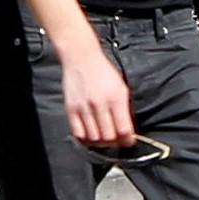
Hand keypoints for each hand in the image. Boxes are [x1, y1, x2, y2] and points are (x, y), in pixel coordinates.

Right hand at [58, 32, 135, 149]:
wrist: (81, 57)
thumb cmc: (102, 71)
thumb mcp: (121, 88)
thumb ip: (124, 110)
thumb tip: (126, 130)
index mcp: (116, 98)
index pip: (124, 130)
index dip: (128, 140)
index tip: (128, 141)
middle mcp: (99, 103)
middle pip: (109, 137)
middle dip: (115, 142)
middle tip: (116, 140)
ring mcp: (83, 107)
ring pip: (94, 138)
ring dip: (100, 142)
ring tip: (103, 137)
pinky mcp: (70, 108)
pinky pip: (78, 133)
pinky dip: (85, 138)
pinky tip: (90, 134)